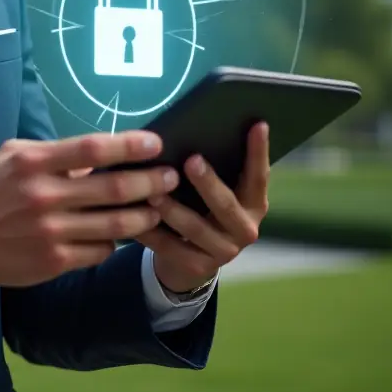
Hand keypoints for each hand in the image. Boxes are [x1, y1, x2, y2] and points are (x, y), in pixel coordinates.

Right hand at [0, 131, 177, 288]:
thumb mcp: (12, 157)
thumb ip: (53, 152)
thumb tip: (99, 154)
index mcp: (34, 163)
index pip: (92, 149)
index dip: (129, 146)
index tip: (155, 144)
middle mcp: (45, 196)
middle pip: (113, 188)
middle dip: (150, 182)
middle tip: (171, 177)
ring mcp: (52, 232)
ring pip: (116, 225)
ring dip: (145, 215)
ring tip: (159, 207)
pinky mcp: (55, 261)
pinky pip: (101, 251)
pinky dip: (117, 242)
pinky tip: (125, 234)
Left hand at [135, 122, 270, 293]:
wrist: (190, 262)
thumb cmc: (201, 210)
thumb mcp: (213, 193)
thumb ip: (213, 170)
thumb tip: (194, 129)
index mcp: (253, 204)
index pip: (259, 176)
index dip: (258, 152)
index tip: (258, 123)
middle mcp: (244, 229)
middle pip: (226, 205)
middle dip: (208, 183)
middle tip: (191, 160)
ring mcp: (223, 252)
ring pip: (195, 227)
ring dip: (172, 209)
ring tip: (152, 192)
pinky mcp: (197, 267)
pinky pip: (169, 247)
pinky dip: (150, 232)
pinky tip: (132, 219)